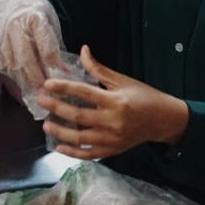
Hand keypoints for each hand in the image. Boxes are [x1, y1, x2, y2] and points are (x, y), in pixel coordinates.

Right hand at [0, 0, 62, 98]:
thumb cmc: (32, 10)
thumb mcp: (47, 19)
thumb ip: (51, 42)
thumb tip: (60, 68)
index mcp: (35, 18)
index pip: (46, 46)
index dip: (54, 64)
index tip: (62, 74)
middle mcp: (16, 26)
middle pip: (27, 59)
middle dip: (37, 77)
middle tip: (45, 89)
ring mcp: (1, 33)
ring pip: (12, 64)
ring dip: (23, 78)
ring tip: (33, 87)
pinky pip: (1, 62)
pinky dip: (11, 72)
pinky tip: (19, 77)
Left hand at [38, 46, 188, 159]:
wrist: (164, 120)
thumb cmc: (144, 96)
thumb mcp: (122, 80)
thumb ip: (99, 69)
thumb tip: (83, 50)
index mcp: (116, 101)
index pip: (85, 93)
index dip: (64, 87)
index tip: (48, 84)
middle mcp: (113, 121)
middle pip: (79, 116)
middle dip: (57, 108)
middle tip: (41, 101)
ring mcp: (112, 139)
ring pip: (81, 138)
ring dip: (61, 132)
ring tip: (46, 125)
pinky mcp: (113, 150)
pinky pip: (89, 154)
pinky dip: (73, 153)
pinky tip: (59, 147)